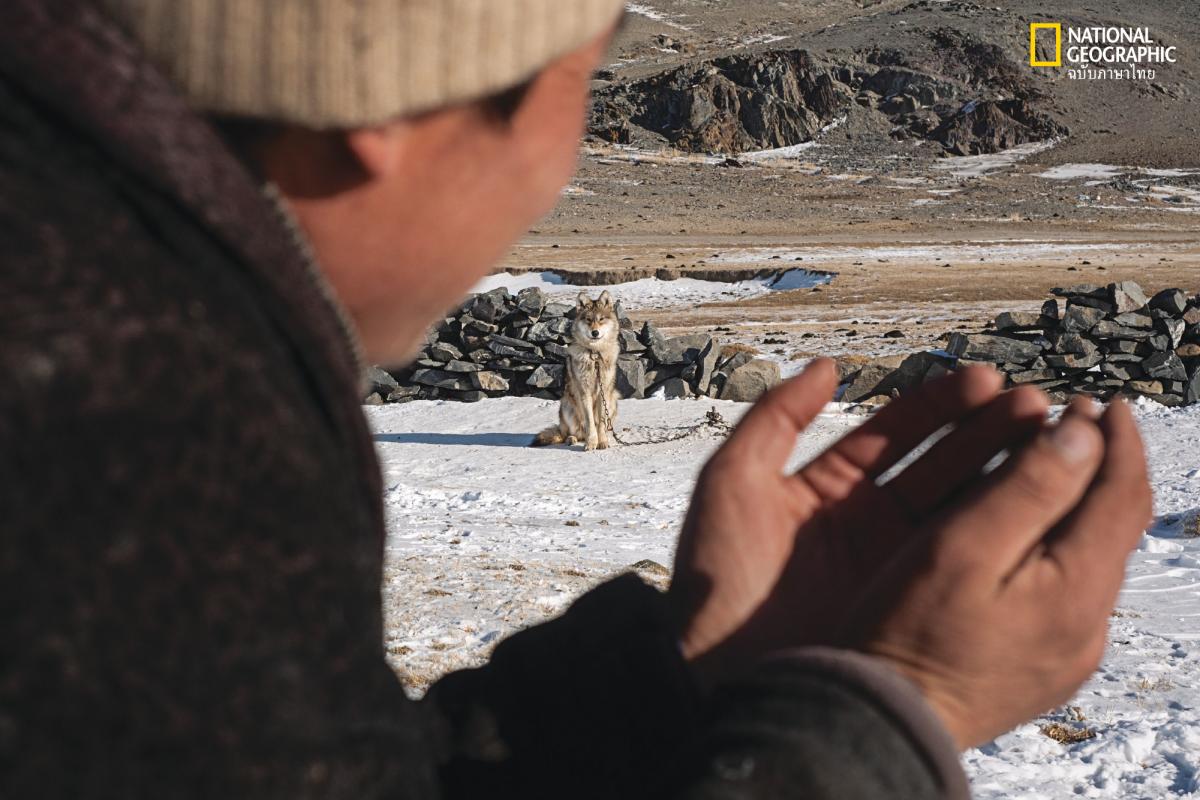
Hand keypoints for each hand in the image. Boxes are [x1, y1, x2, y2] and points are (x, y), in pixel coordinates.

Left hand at [671, 359, 1047, 685]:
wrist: (719, 670)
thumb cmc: (717, 577)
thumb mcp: (733, 482)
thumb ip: (776, 418)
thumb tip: (826, 366)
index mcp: (829, 487)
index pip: (896, 432)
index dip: (942, 404)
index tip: (986, 381)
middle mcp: (869, 520)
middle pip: (940, 463)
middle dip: (988, 432)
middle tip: (1036, 408)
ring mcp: (894, 564)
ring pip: (960, 508)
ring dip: (1005, 474)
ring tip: (1052, 441)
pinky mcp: (910, 606)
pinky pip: (962, 563)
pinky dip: (1001, 532)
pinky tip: (1040, 503)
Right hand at [858, 398, 1151, 747]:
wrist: (884, 722)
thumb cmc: (908, 633)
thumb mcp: (960, 546)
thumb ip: (1026, 487)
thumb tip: (1083, 433)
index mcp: (1076, 587)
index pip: (1120, 494)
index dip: (1112, 439)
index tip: (1097, 401)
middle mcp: (1088, 623)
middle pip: (1115, 525)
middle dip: (1103, 465)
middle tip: (1082, 423)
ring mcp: (1068, 649)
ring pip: (1093, 557)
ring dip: (1081, 504)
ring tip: (1052, 468)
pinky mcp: (1044, 665)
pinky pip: (1070, 589)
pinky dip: (1060, 544)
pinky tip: (1031, 536)